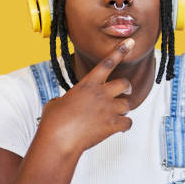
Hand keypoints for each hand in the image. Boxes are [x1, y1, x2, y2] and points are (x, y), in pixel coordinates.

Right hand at [36, 38, 134, 153]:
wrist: (58, 140)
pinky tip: (120, 127)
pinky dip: (125, 125)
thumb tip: (65, 104)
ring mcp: (108, 109)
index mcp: (87, 84)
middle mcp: (101, 94)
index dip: (120, 51)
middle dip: (126, 87)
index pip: (107, 63)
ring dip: (123, 108)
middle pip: (124, 83)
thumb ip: (67, 99)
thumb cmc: (54, 122)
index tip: (130, 43)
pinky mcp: (112, 125)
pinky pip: (128, 122)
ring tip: (115, 114)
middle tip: (126, 90)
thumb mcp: (56, 103)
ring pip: (128, 104)